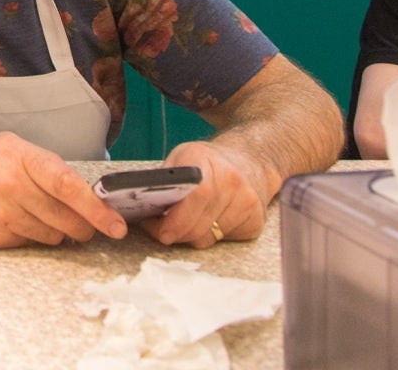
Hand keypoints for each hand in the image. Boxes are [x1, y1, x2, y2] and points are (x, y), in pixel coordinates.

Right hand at [0, 132, 128, 248]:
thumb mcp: (5, 148)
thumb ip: (41, 167)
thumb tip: (80, 192)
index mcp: (18, 155)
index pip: (69, 185)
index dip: (97, 208)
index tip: (116, 224)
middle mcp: (11, 184)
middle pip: (67, 217)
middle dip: (83, 227)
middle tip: (87, 226)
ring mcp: (1, 212)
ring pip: (52, 235)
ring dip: (55, 232)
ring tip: (36, 216)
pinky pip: (29, 243)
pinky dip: (30, 236)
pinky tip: (14, 222)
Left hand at [139, 140, 268, 247]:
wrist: (250, 160)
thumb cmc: (209, 160)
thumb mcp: (183, 156)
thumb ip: (166, 179)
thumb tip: (141, 206)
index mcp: (209, 161)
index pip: (196, 196)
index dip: (175, 219)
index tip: (158, 229)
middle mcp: (233, 182)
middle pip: (198, 225)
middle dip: (174, 233)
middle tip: (160, 230)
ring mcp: (248, 203)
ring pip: (208, 238)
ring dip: (190, 236)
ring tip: (180, 225)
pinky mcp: (255, 222)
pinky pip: (222, 241)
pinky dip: (208, 236)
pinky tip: (204, 222)